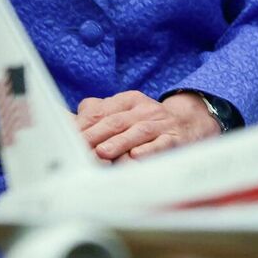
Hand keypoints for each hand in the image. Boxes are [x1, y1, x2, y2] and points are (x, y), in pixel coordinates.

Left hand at [76, 90, 221, 161]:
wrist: (192, 123)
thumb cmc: (149, 122)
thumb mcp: (125, 112)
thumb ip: (97, 115)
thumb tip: (65, 121)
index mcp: (129, 101)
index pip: (101, 111)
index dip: (83, 125)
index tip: (67, 138)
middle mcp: (146, 110)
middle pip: (116, 121)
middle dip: (95, 135)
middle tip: (79, 149)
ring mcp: (162, 124)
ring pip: (138, 131)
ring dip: (119, 142)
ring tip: (102, 152)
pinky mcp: (176, 139)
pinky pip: (162, 143)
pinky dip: (149, 150)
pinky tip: (136, 156)